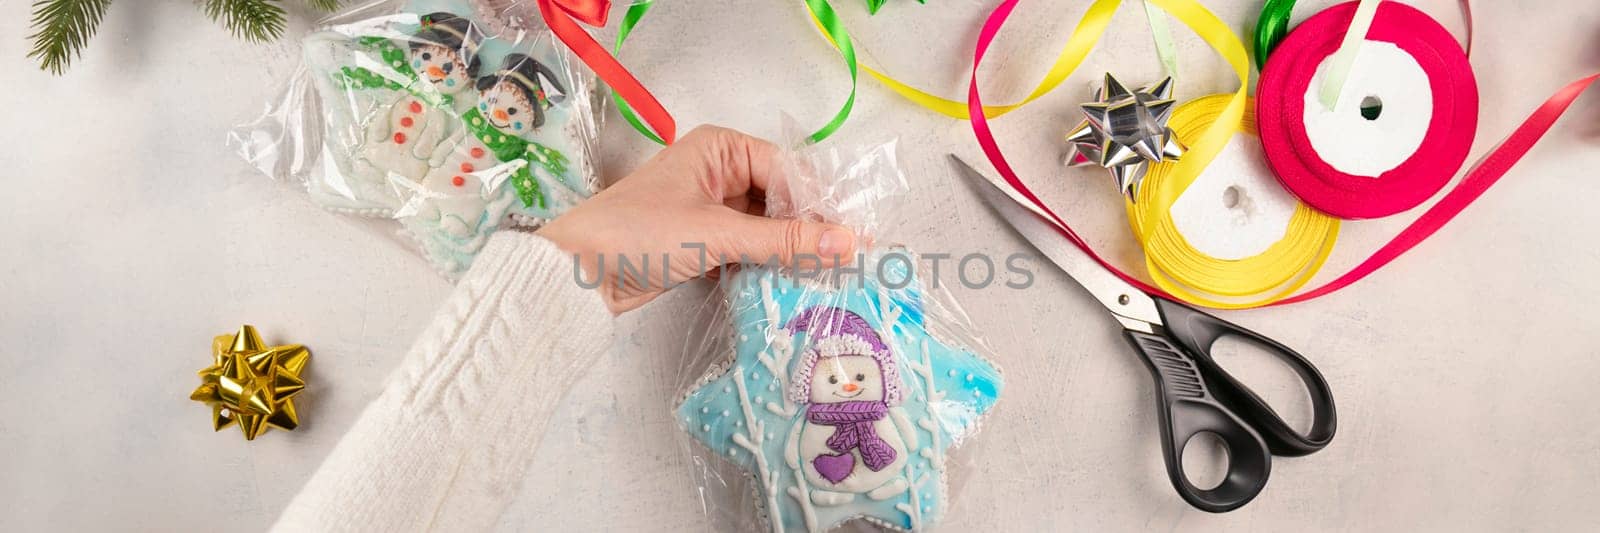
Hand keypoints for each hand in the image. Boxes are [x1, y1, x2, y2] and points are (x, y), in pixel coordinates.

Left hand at [537, 126, 856, 313]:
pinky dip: (766, 267)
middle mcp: (718, 172)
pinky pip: (748, 251)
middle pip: (780, 200)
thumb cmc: (638, 234)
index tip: (853, 239)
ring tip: (829, 280)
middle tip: (847, 264)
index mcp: (720, 148)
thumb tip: (850, 243)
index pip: (788, 171)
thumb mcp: (717, 234)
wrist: (576, 274)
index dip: (820, 205)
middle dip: (808, 231)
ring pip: (766, 229)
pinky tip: (792, 288)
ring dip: (789, 253)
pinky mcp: (702, 244)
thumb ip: (785, 241)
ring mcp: (709, 209)